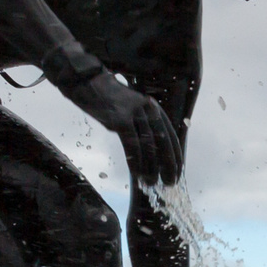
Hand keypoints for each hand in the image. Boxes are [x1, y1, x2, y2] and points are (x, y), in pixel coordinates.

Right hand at [64, 72, 182, 187]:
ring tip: (151, 182)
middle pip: (163, 141)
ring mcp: (134, 113)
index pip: (170, 134)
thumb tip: (150, 150)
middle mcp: (147, 109)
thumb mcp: (130, 109)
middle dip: (168, 164)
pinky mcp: (120, 119)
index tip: (177, 171)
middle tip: (169, 182)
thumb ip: (141, 124)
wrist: (89, 84)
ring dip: (151, 167)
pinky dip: (136, 162)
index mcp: (153, 107)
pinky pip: (132, 145)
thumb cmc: (108, 100)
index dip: (175, 154)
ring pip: (148, 145)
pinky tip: (137, 174)